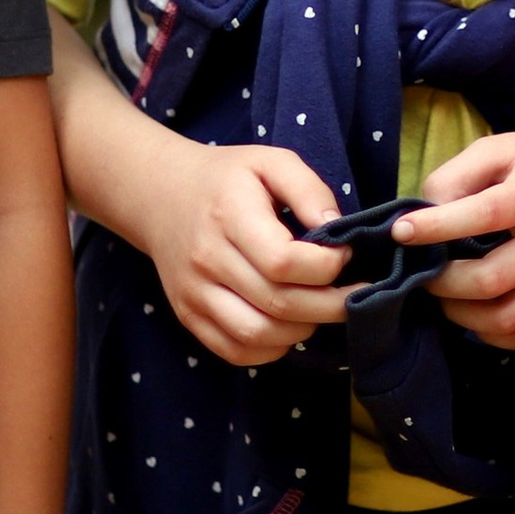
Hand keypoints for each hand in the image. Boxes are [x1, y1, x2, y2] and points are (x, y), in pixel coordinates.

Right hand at [126, 132, 352, 364]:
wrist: (159, 195)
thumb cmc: (227, 178)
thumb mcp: (271, 161)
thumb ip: (309, 190)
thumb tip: (339, 231)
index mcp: (228, 215)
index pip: (283, 262)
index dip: (326, 266)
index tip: (345, 255)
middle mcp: (206, 259)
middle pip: (278, 303)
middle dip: (330, 306)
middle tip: (354, 294)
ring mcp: (193, 293)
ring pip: (257, 334)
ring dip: (302, 330)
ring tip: (321, 309)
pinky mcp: (188, 316)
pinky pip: (235, 351)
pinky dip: (271, 349)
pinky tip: (289, 326)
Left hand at [398, 125, 514, 349]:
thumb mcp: (492, 152)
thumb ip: (453, 179)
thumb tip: (422, 219)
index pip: (484, 214)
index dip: (437, 227)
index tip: (401, 231)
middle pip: (491, 279)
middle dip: (443, 282)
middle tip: (424, 274)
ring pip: (507, 317)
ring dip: (462, 314)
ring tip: (447, 296)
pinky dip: (491, 332)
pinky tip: (478, 311)